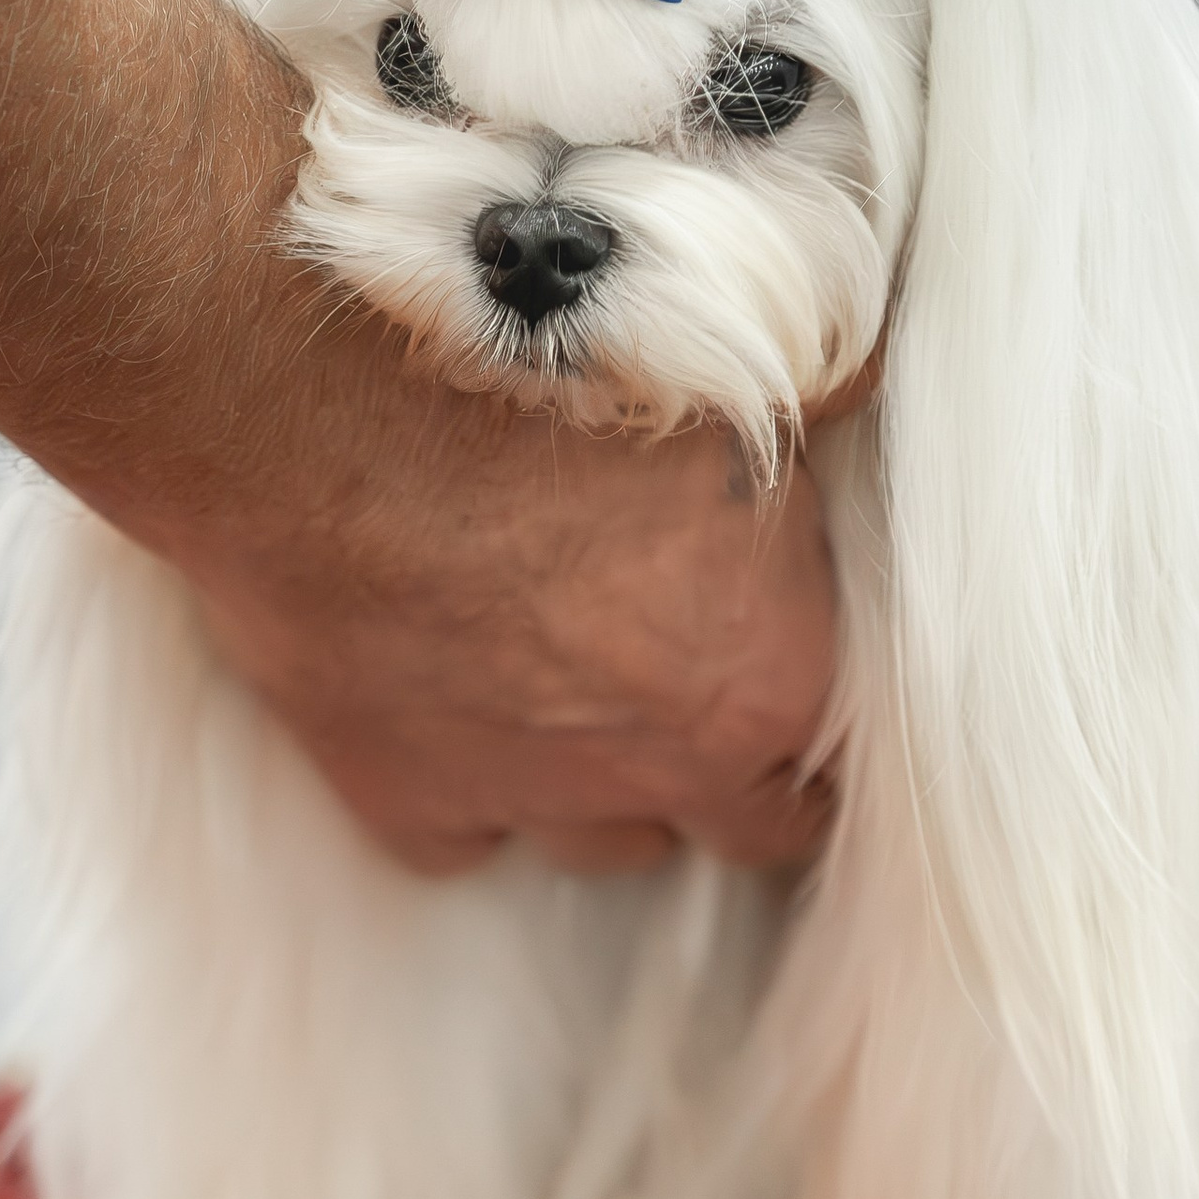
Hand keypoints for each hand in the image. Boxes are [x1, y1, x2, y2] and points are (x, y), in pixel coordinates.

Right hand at [181, 365, 838, 878]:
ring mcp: (531, 792)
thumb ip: (814, 402)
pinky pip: (457, 841)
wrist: (333, 391)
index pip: (837, 754)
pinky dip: (461, 792)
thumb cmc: (543, 367)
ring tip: (574, 701)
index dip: (812, 714)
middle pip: (739, 827)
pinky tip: (453, 719)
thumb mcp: (735, 355)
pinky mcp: (402, 793)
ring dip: (601, 786)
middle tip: (693, 697)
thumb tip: (865, 374)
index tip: (781, 667)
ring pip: (602, 843)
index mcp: (770, 672)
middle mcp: (666, 763)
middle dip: (727, 773)